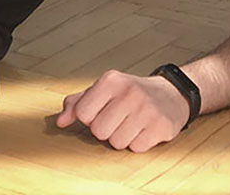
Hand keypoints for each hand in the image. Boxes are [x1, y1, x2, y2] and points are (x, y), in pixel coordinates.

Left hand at [57, 69, 189, 151]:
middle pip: (99, 131)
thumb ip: (76, 103)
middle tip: (116, 120)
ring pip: (117, 143)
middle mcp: (128, 92)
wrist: (170, 94)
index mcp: (110, 80)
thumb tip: (60, 122)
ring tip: (130, 125)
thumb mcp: (101, 90)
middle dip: (105, 131)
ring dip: (121, 138)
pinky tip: (143, 130)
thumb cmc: (128, 94)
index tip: (100, 112)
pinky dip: (137, 144)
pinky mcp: (161, 126)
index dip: (89, 118)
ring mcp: (147, 109)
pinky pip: (136, 149)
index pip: (83, 113)